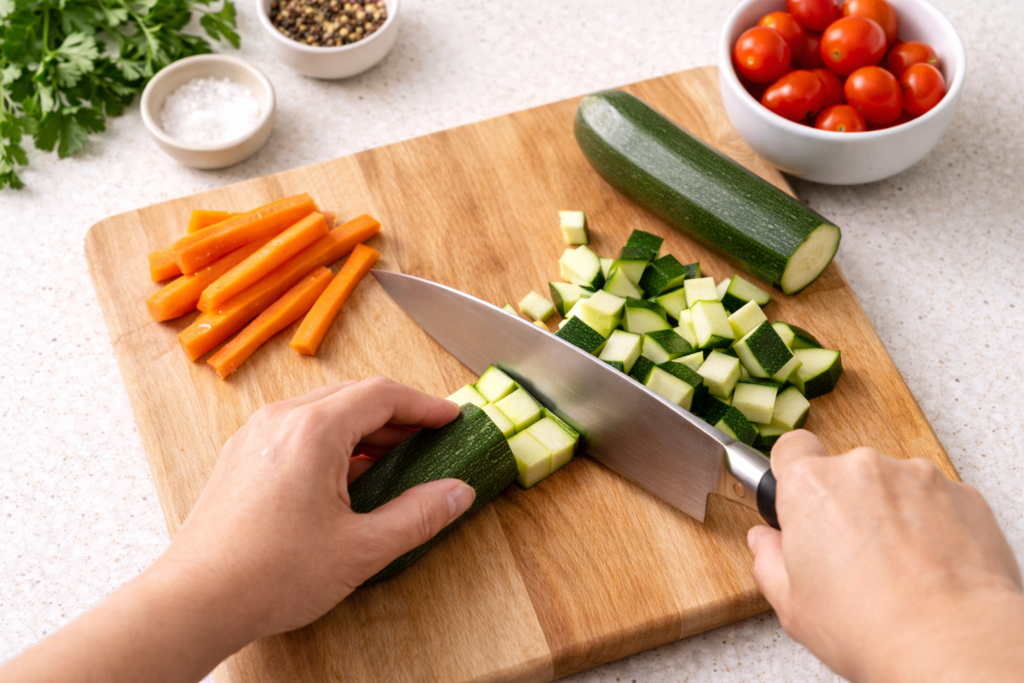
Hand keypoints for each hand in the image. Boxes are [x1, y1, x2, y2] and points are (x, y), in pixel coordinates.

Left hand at [161, 377, 473, 637]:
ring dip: (364, 428)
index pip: (382, 395)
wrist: (195, 601)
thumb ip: (418, 515)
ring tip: (393, 459)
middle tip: (429, 437)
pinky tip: (346, 477)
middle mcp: (281, 421)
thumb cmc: (269, 575)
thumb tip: (457, 494)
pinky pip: (298, 431)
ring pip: (324, 412)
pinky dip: (332, 442)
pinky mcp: (242, 457)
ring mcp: (256, 436)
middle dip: (397, 415)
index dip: (423, 405)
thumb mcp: (361, 548)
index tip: (450, 418)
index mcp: (313, 430)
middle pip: (353, 397)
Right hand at [748, 431, 1023, 682]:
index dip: (793, 474)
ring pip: (893, 485)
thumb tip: (766, 543)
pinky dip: (932, 524)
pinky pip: (937, 500)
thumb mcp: (792, 605)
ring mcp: (917, 477)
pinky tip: (930, 565)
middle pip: (845, 472)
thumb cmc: (868, 626)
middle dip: (846, 503)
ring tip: (899, 566)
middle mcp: (862, 468)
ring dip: (892, 512)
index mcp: (810, 486)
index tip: (801, 500)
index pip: (791, 448)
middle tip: (851, 554)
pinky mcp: (962, 495)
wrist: (951, 644)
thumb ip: (769, 561)